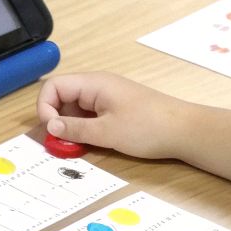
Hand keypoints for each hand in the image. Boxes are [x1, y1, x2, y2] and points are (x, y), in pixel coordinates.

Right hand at [38, 72, 200, 160]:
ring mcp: (107, 97)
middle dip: (56, 119)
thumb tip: (49, 127)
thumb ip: (74, 129)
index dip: (45, 107)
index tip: (52, 131)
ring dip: (70, 126)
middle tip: (62, 144)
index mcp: (93, 83)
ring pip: (75, 108)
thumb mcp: (106, 132)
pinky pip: (89, 115)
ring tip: (77, 146)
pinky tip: (91, 143)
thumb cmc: (148, 127)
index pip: (53, 86)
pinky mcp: (115, 109)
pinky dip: (84, 129)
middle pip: (62, 97)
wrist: (185, 130)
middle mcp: (97, 86)